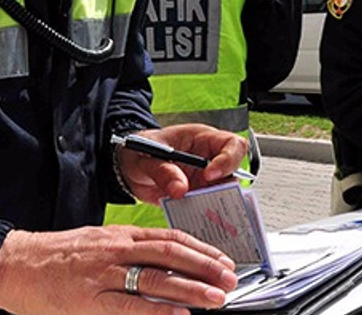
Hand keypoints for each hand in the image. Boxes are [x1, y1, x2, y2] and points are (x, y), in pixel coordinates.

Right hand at [0, 225, 238, 314]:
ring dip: (191, 289)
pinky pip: (129, 305)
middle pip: (170, 254)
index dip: (200, 249)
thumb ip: (129, 250)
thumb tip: (165, 262)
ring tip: (215, 298)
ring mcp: (103, 274)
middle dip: (205, 267)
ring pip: (155, 278)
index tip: (222, 260)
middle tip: (230, 278)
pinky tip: (178, 314)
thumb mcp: (97, 242)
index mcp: (119, 235)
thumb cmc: (56, 256)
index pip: (169, 238)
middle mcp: (115, 250)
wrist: (16, 264)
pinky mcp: (89, 300)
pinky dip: (157, 310)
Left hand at [117, 124, 248, 204]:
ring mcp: (204, 181)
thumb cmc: (139, 151)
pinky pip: (207, 209)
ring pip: (224, 195)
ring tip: (201, 213)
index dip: (228, 159)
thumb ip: (162, 171)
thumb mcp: (145, 157)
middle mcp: (208, 160)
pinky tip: (194, 222)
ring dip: (215, 205)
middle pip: (234, 172)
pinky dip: (203, 217)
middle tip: (208, 198)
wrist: (127, 168)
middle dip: (226, 188)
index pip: (232, 144)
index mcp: (202, 139)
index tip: (210, 174)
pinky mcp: (196, 198)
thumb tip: (180, 189)